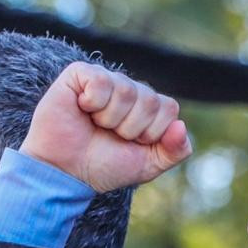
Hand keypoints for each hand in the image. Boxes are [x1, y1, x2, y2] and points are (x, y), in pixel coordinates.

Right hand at [19, 61, 191, 192]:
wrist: (65, 173)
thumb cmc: (103, 167)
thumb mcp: (147, 166)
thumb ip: (174, 151)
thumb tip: (181, 125)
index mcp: (147, 108)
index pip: (169, 108)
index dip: (152, 132)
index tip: (131, 144)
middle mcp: (128, 90)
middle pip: (150, 100)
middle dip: (131, 128)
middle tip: (109, 135)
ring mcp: (105, 80)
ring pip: (126, 90)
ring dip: (110, 118)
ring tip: (94, 124)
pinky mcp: (79, 74)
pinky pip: (100, 80)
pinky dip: (93, 103)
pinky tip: (82, 109)